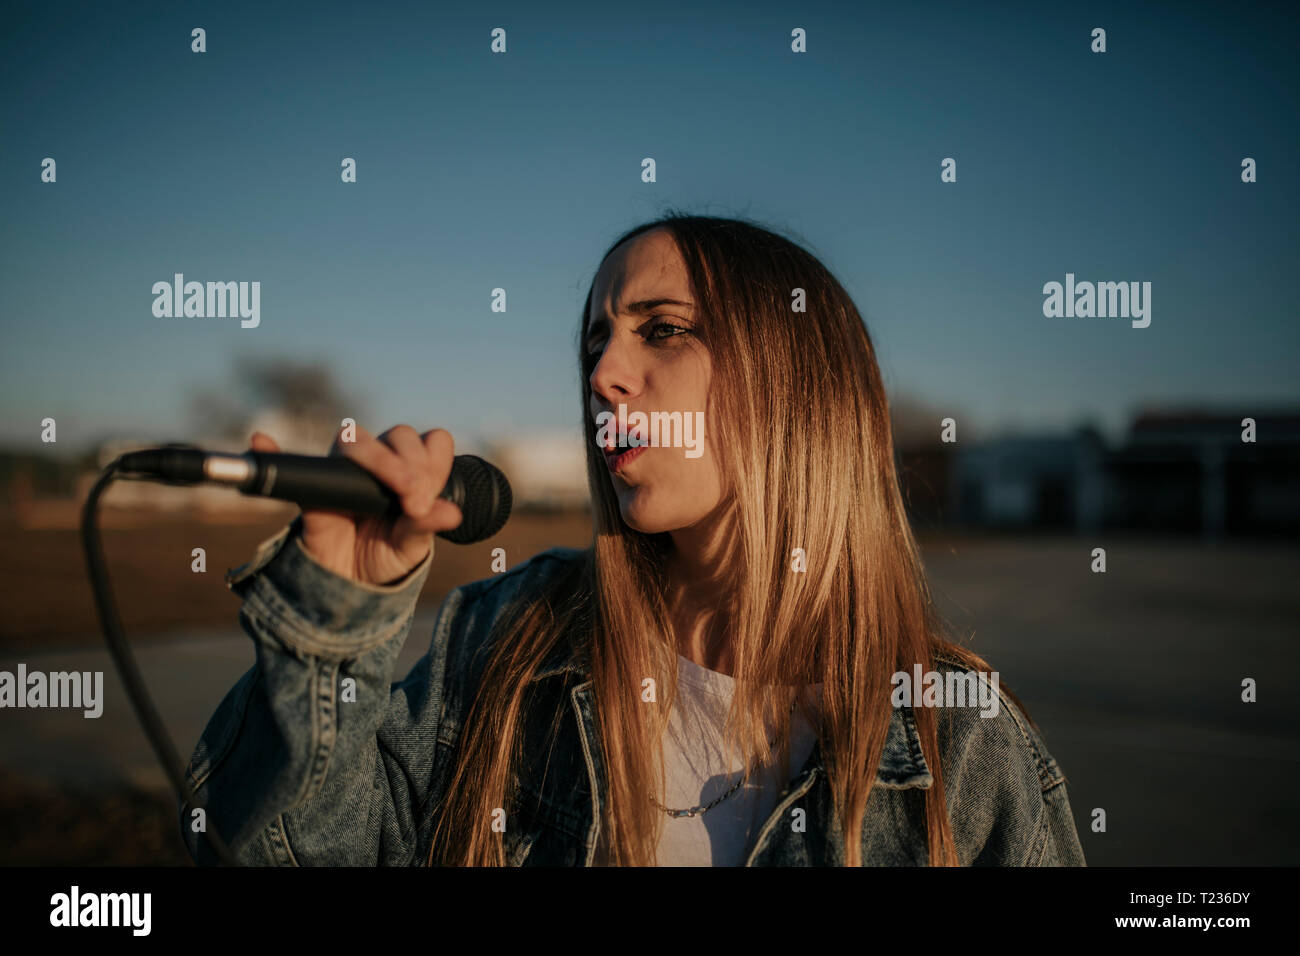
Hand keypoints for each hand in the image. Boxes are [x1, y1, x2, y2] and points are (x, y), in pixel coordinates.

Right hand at [248, 424, 462, 585]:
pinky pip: (295, 464)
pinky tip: (261, 440)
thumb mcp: (412, 547)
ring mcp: (349, 470)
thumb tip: (453, 515)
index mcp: (415, 473)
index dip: (434, 461)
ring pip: (358, 439)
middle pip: (399, 436)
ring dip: (376, 457)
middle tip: (412, 502)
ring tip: (393, 490)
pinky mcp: (318, 485)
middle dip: (408, 465)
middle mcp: (385, 463)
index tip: (427, 497)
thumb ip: (427, 526)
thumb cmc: (387, 557)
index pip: (432, 443)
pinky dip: (273, 449)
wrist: (351, 583)